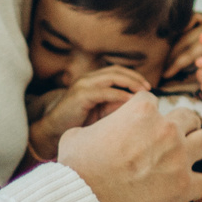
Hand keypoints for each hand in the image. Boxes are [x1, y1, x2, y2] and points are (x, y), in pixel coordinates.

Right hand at [26, 66, 153, 162]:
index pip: (117, 71)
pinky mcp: (81, 95)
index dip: (134, 76)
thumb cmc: (78, 123)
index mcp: (93, 80)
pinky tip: (130, 101)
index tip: (148, 87)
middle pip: (117, 71)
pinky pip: (105, 91)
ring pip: (113, 77)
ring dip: (131, 83)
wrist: (53, 131)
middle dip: (135, 78)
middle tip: (149, 89)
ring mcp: (84, 85)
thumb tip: (138, 104)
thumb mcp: (101, 112)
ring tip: (143, 93)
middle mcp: (88, 79)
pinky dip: (120, 95)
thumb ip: (116, 105)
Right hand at [56, 89, 201, 201]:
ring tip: (199, 153)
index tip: (142, 128)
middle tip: (175, 139)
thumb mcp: (78, 134)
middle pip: (188, 116)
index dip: (147, 114)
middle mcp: (166, 128)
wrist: (82, 199)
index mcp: (141, 109)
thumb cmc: (76, 166)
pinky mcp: (184, 186)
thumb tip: (94, 134)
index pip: (153, 101)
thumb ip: (96, 127)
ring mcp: (179, 156)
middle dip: (183, 125)